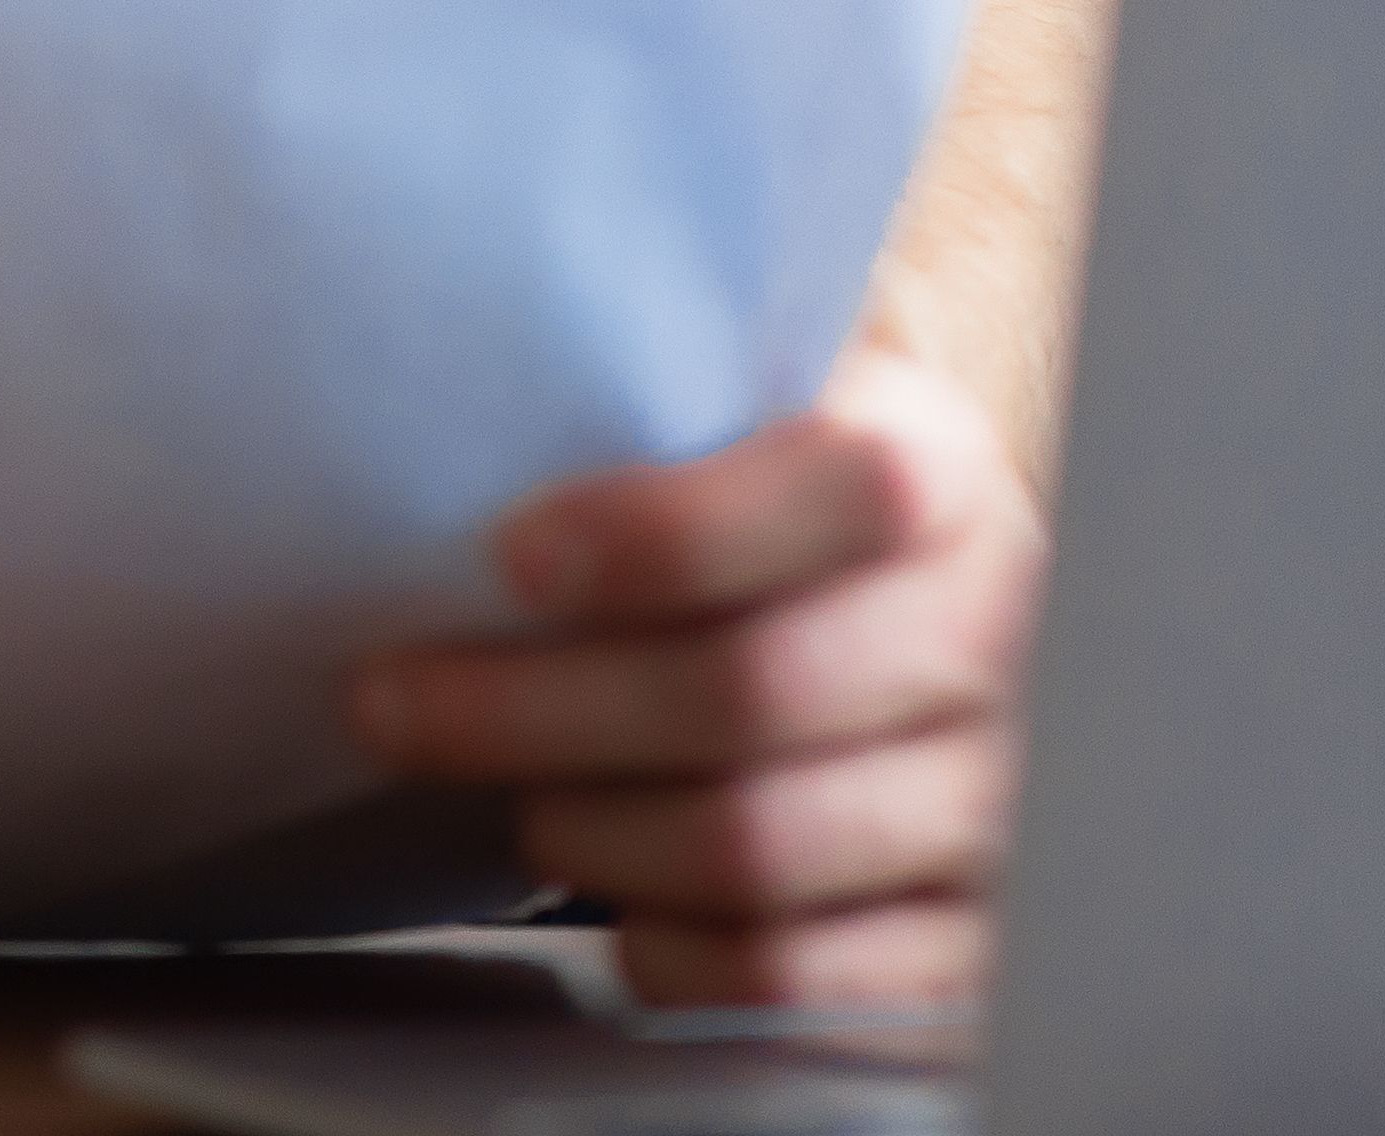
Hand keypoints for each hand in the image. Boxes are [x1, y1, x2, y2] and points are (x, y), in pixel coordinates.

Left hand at [347, 345, 1045, 1009]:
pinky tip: (616, 901)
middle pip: (754, 692)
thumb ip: (644, 405)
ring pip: (757, 848)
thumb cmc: (769, 503)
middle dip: (536, 710)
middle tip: (390, 703)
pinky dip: (672, 950)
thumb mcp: (744, 406)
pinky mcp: (963, 937)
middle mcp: (989, 635)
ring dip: (587, 831)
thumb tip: (433, 422)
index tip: (510, 556)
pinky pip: (790, 978)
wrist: (911, 614)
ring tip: (509, 799)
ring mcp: (994, 798)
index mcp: (937, 472)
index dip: (668, 531)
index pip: (844, 490)